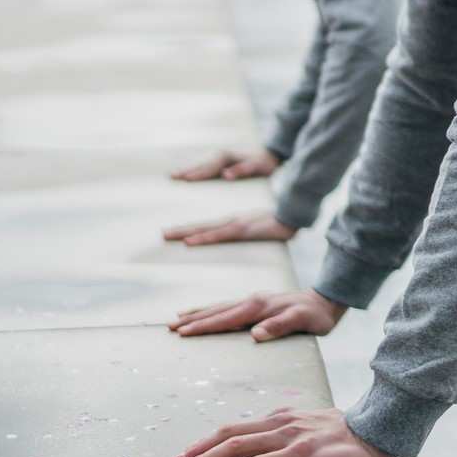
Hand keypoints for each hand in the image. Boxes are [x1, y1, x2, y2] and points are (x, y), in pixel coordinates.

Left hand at [162, 211, 296, 246]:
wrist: (294, 215)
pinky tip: (190, 241)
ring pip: (205, 229)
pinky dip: (203, 238)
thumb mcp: (259, 229)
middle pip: (202, 226)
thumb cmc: (279, 224)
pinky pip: (218, 235)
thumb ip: (247, 234)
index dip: (190, 230)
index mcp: (234, 222)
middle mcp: (231, 221)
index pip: (208, 227)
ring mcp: (236, 224)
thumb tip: (237, 238)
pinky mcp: (242, 229)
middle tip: (162, 234)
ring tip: (167, 235)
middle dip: (181, 230)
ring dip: (185, 232)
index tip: (173, 233)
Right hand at [168, 289, 344, 339]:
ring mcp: (253, 300)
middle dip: (192, 320)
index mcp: (258, 306)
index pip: (224, 318)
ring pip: (219, 307)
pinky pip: (228, 306)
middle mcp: (252, 300)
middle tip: (169, 327)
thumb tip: (255, 335)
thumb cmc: (315, 316)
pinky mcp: (257, 303)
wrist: (326, 301)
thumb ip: (279, 326)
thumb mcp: (302, 321)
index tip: (182, 333)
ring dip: (198, 314)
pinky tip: (206, 313)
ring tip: (177, 319)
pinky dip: (212, 310)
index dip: (202, 326)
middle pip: (216, 311)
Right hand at [171, 147, 281, 181]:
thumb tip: (226, 175)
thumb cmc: (262, 164)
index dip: (198, 174)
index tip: (186, 179)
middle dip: (185, 170)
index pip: (209, 168)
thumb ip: (242, 170)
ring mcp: (219, 159)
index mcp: (226, 157)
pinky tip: (186, 176)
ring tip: (172, 176)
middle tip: (170, 176)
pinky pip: (204, 167)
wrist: (269, 157)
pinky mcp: (220, 163)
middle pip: (200, 164)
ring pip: (200, 165)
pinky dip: (194, 171)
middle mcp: (220, 156)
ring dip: (186, 170)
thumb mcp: (256, 167)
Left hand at [172, 406, 394, 456]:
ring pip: (237, 446)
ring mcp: (290, 436)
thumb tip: (273, 456)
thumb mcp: (314, 434)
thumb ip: (291, 440)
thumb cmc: (350, 440)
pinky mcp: (301, 453)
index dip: (209, 441)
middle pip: (228, 433)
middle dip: (197, 450)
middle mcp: (281, 422)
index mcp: (282, 417)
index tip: (188, 455)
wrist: (380, 434)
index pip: (237, 428)